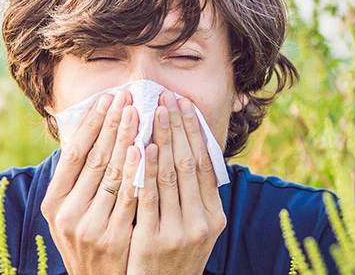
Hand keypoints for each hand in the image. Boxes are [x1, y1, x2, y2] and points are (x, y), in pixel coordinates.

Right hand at [40, 89, 143, 274]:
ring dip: (125, 140)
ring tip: (137, 112)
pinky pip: (128, 198)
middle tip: (127, 96)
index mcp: (53, 202)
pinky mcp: (113, 239)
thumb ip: (78, 179)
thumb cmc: (89, 238)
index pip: (73, 153)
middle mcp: (67, 214)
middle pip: (93, 159)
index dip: (91, 124)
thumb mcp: (71, 211)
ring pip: (111, 175)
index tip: (107, 98)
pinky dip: (135, 171)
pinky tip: (143, 149)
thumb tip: (92, 130)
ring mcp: (89, 227)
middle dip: (112, 124)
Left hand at [127, 91, 226, 273]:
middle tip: (167, 97)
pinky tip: (140, 147)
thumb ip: (194, 196)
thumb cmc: (175, 256)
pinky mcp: (153, 240)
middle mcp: (202, 222)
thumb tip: (191, 150)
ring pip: (169, 176)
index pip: (206, 164)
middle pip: (189, 164)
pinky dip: (145, 169)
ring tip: (154, 112)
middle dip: (177, 127)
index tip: (184, 104)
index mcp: (214, 215)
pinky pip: (148, 198)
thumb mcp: (195, 228)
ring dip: (161, 139)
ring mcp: (179, 232)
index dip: (195, 132)